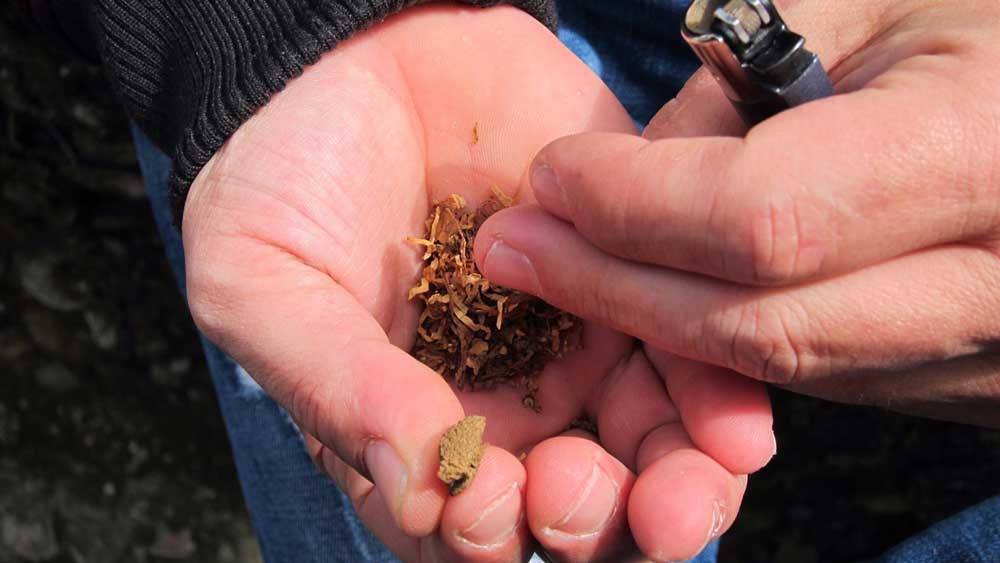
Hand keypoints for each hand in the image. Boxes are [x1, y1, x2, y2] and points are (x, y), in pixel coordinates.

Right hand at [181, 5, 773, 561]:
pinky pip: (692, 360)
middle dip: (588, 523)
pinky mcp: (631, 278)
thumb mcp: (264, 284)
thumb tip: (418, 484)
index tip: (486, 500)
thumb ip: (336, 385)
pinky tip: (734, 431)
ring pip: (647, 452)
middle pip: (569, 506)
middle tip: (577, 493)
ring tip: (690, 489)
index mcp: (411, 423)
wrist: (359, 52)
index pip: (462, 523)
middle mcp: (503, 400)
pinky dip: (718, 405)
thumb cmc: (286, 174)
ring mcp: (573, 342)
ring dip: (677, 491)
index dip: (482, 534)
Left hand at [474, 0, 999, 427]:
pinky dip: (727, 339)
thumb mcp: (869, 4)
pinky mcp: (971, 384)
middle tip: (516, 250)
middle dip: (612, 289)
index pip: (763, 220)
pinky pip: (822, 376)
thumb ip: (738, 88)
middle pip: (759, 326)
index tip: (553, 177)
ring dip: (658, 325)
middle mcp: (996, 288)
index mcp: (981, 159)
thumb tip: (629, 177)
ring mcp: (990, 358)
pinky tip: (666, 293)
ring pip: (781, 368)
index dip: (633, 206)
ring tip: (568, 270)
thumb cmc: (982, 24)